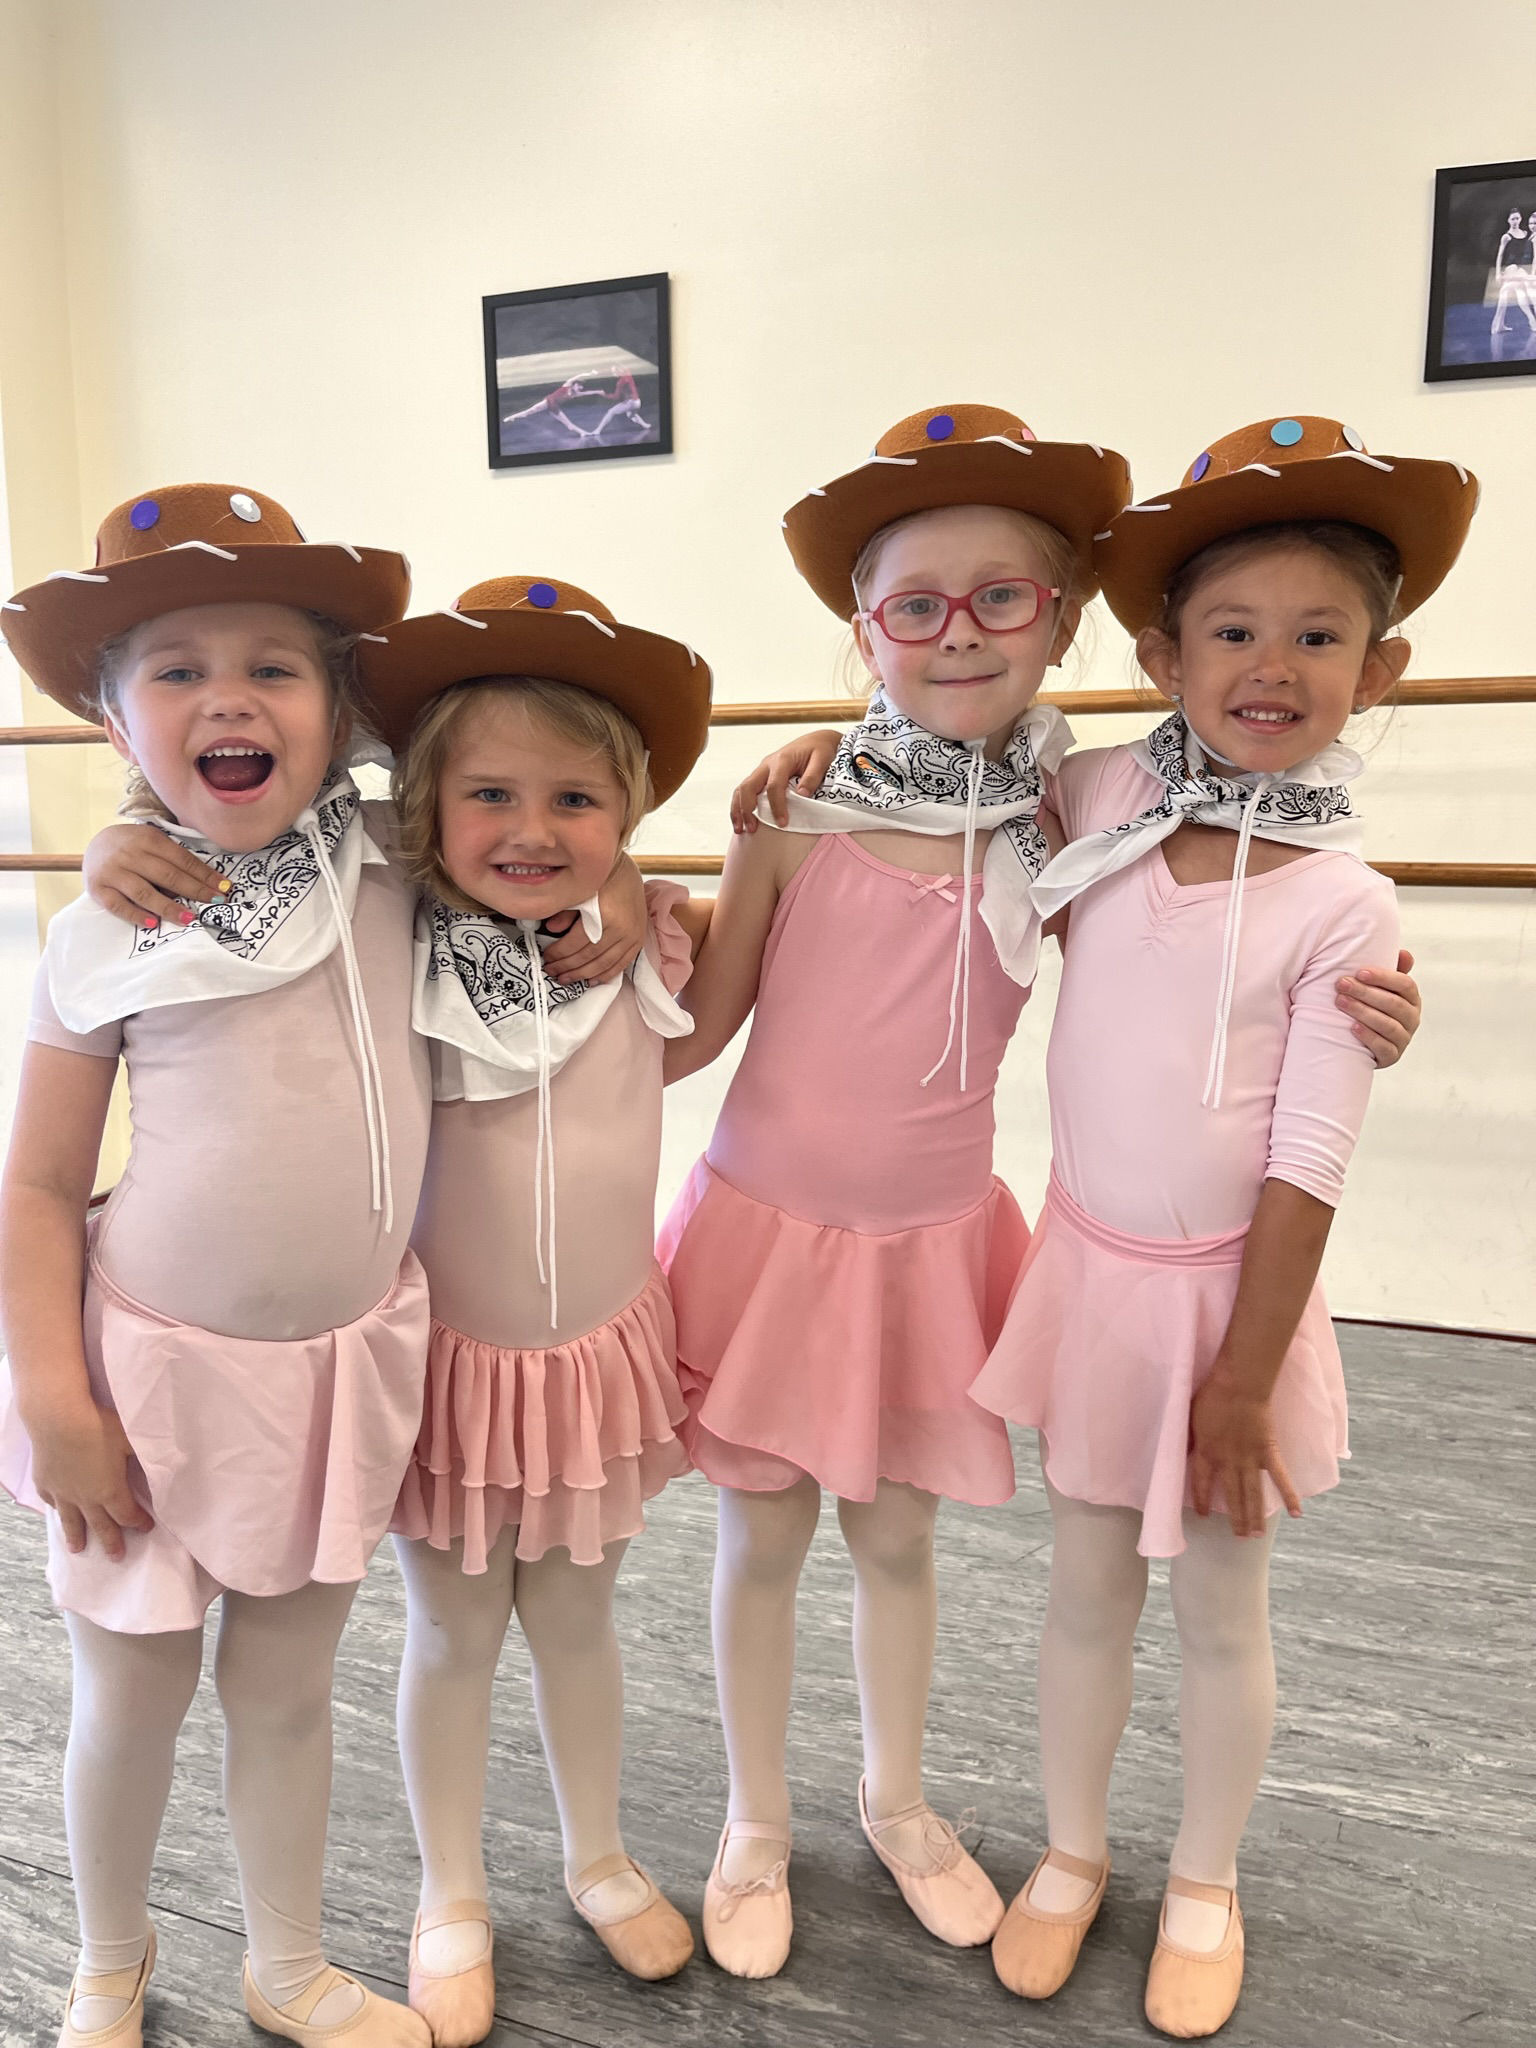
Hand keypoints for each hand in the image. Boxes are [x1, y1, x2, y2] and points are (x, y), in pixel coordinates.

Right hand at [28, 1398, 152, 1558]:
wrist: (58, 1419)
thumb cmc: (99, 1427)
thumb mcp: (130, 1441)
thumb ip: (144, 1457)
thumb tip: (161, 1465)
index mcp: (110, 1491)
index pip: (127, 1515)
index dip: (138, 1523)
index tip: (146, 1528)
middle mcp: (86, 1499)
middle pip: (101, 1526)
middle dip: (111, 1542)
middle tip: (116, 1557)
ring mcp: (63, 1493)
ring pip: (71, 1521)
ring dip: (77, 1536)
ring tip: (78, 1549)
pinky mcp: (44, 1483)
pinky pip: (52, 1502)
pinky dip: (57, 1509)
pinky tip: (59, 1511)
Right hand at [84, 823, 227, 930]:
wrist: (93, 843)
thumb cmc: (133, 847)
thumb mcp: (153, 842)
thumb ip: (172, 858)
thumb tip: (204, 882)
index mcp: (149, 839)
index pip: (182, 860)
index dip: (205, 875)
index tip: (224, 888)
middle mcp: (130, 854)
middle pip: (167, 876)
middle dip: (195, 891)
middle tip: (215, 903)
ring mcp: (113, 872)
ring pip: (144, 892)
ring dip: (168, 907)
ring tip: (189, 918)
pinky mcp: (98, 889)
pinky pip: (118, 906)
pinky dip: (136, 915)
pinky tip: (152, 923)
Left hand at [543, 856, 645, 984]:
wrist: (625, 870)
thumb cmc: (599, 880)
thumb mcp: (579, 892)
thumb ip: (565, 912)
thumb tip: (551, 930)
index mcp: (605, 915)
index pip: (577, 943)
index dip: (559, 953)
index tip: (546, 957)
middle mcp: (621, 929)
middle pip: (589, 956)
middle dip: (568, 967)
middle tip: (552, 972)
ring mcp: (632, 936)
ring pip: (604, 964)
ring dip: (584, 975)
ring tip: (567, 979)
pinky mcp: (638, 940)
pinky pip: (621, 964)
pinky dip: (605, 974)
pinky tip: (591, 981)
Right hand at [730, 729, 842, 832]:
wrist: (816, 741)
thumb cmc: (819, 750)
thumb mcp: (822, 759)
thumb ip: (812, 776)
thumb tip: (802, 794)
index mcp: (782, 760)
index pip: (774, 785)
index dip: (776, 806)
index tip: (782, 823)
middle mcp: (767, 764)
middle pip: (749, 787)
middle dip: (747, 809)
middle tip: (752, 829)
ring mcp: (762, 770)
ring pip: (742, 789)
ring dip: (738, 809)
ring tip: (739, 829)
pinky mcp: (761, 776)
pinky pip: (745, 790)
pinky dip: (740, 806)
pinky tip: (741, 821)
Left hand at [1188, 1371, 1301, 1538]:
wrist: (1239, 1385)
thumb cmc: (1212, 1395)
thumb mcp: (1190, 1417)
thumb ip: (1192, 1438)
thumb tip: (1186, 1450)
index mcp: (1206, 1453)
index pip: (1201, 1484)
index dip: (1201, 1500)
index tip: (1203, 1515)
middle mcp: (1228, 1463)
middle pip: (1232, 1496)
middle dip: (1236, 1519)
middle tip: (1240, 1539)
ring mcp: (1250, 1459)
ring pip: (1253, 1493)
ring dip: (1255, 1516)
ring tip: (1257, 1536)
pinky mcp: (1269, 1452)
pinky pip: (1280, 1477)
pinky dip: (1289, 1495)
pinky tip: (1296, 1513)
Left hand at [1336, 949, 1419, 1066]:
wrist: (1364, 1042)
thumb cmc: (1374, 1007)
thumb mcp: (1383, 988)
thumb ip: (1393, 970)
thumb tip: (1404, 953)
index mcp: (1412, 999)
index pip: (1406, 985)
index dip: (1384, 977)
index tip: (1360, 972)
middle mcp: (1412, 1018)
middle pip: (1394, 1004)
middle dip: (1366, 993)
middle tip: (1342, 984)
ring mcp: (1403, 1039)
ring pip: (1388, 1025)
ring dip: (1363, 1012)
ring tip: (1341, 1002)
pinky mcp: (1392, 1057)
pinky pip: (1383, 1048)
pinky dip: (1368, 1037)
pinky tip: (1352, 1027)